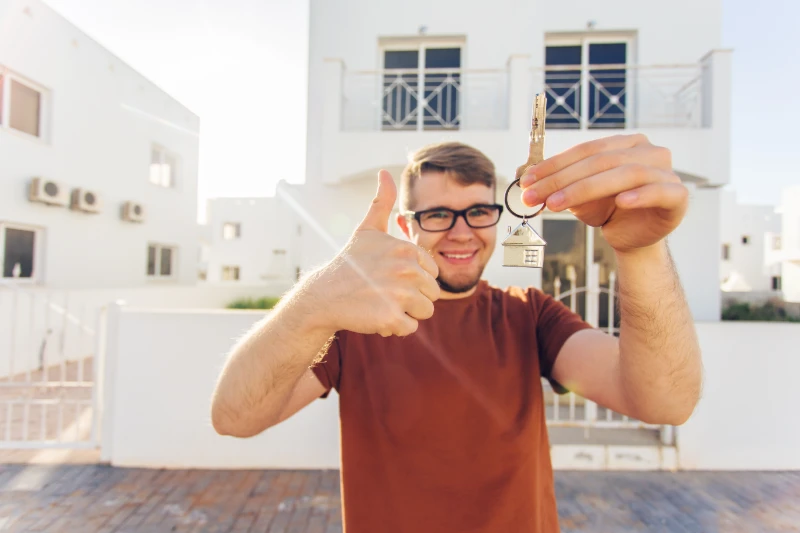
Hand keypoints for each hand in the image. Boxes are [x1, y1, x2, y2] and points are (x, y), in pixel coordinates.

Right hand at [310, 170, 439, 336]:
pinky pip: (409, 329)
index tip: (389, 276)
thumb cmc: (349, 263)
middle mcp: (406, 270)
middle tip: (382, 291)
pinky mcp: (390, 317)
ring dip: (405, 312)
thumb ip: (382, 202)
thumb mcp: (367, 229)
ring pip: (424, 312)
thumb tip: (385, 171)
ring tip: (380, 302)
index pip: (432, 273)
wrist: (323, 294)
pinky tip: (375, 315)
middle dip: (411, 297)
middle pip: (432, 294)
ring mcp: (399, 294)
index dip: (413, 278)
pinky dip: (394, 327)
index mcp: (407, 250)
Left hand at [519, 134, 687, 253]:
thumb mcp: (578, 195)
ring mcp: (666, 171)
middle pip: (601, 161)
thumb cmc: (607, 210)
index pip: (586, 150)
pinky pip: (660, 191)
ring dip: (587, 188)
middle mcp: (648, 151)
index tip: (527, 181)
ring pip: (625, 173)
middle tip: (534, 196)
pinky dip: (641, 195)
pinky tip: (622, 202)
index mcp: (625, 144)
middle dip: (562, 179)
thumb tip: (524, 175)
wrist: (634, 238)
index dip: (554, 165)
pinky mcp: (678, 196)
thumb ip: (558, 183)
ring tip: (557, 204)